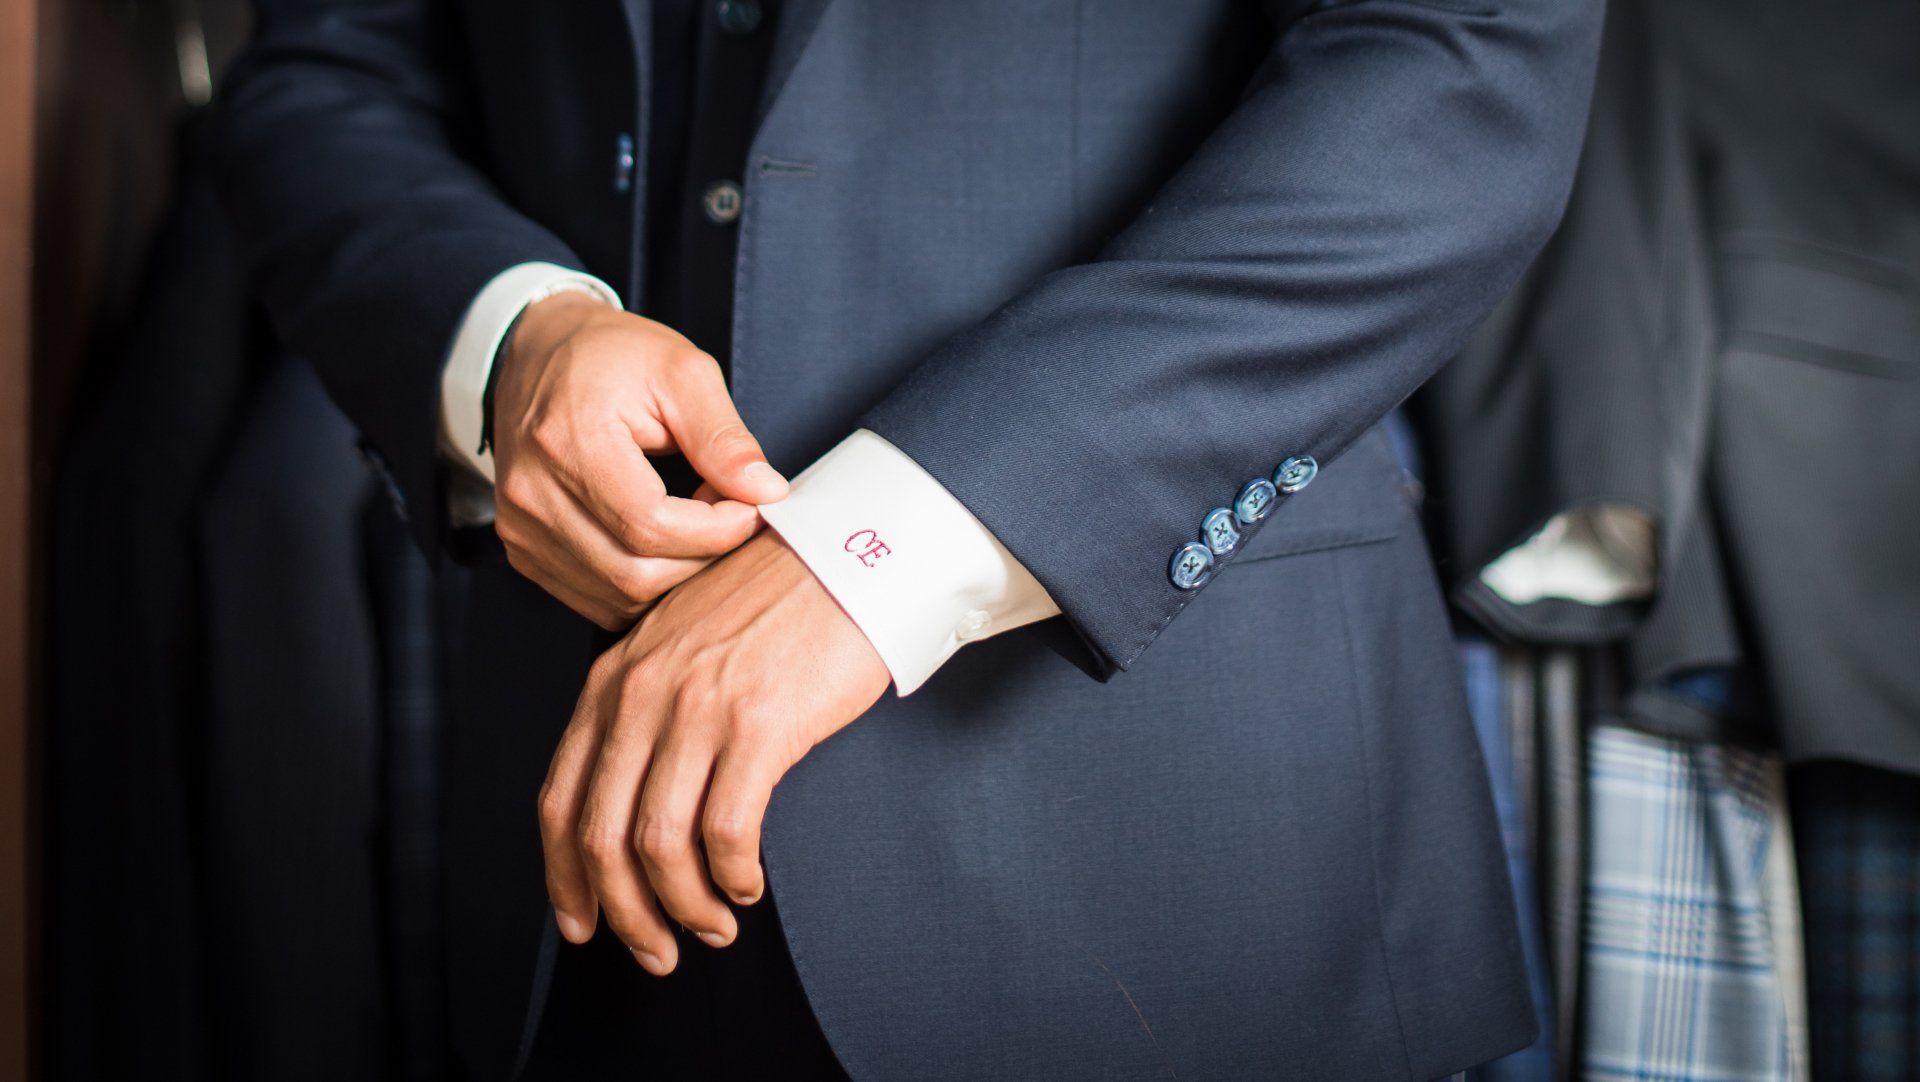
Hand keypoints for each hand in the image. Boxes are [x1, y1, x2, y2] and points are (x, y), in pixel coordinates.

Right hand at [490, 293, 789, 628]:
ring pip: (621, 596)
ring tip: (693, 519)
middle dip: (703, 555)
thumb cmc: (612, 357)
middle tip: (726, 512)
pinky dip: (645, 583)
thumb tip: (767, 493)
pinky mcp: (522, 550)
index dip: (716, 531)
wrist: (537, 356)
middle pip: (636, 572)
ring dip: (677, 573)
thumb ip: (723, 437)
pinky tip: (661, 539)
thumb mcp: (681, 372)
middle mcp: (531, 494)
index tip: (750, 506)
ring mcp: (519, 528)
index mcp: (567, 441)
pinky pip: (599, 599)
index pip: (651, 525)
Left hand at [537, 531, 889, 973]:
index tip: (583, 924)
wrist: (849, 554)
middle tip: (657, 953)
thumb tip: (633, 798)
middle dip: (624, 913)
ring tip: (714, 926)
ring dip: (682, 905)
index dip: (564, 878)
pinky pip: (726, 829)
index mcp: (613, 678)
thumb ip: (644, 705)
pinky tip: (748, 883)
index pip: (560, 798)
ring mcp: (697, 708)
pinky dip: (731, 874)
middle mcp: (641, 695)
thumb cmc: (776, 603)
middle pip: (600, 837)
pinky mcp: (759, 724)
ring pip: (658, 845)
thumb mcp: (680, 642)